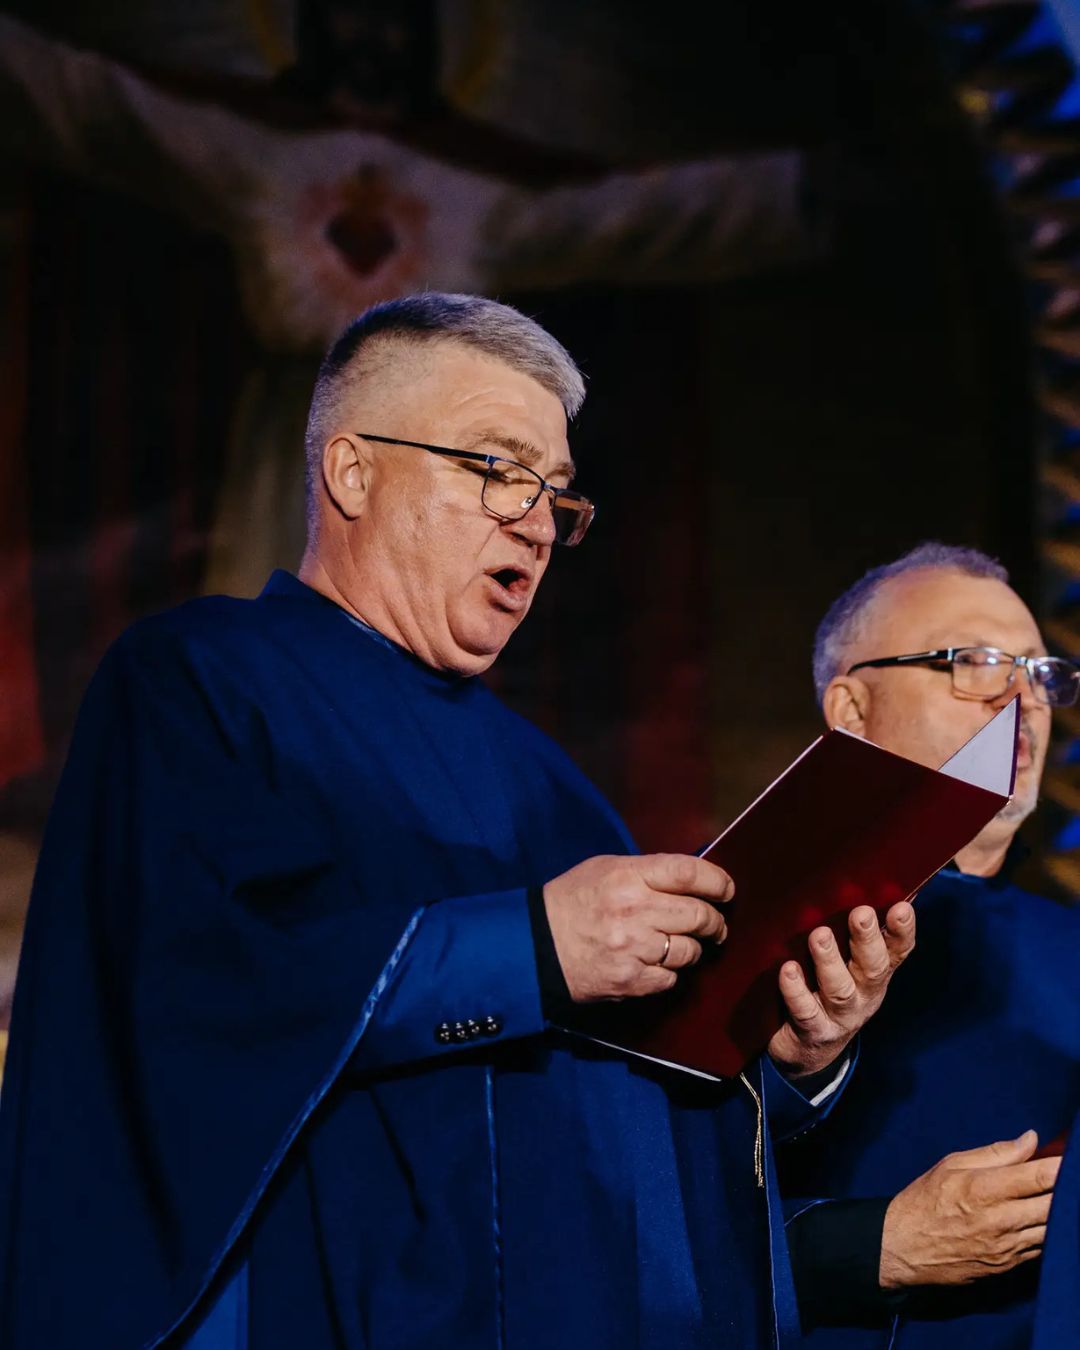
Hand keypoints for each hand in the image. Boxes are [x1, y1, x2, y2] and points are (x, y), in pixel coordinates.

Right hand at [543, 853, 731, 1001]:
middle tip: (714, 924)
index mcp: (628, 876)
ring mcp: (634, 949)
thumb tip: (691, 881)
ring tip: (679, 944)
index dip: (718, 881)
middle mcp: (635, 911)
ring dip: (692, 948)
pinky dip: (669, 972)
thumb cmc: (572, 901)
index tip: (726, 890)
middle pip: (699, 915)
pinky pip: (671, 978)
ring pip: (689, 951)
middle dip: (714, 921)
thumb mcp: (605, 869)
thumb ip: (647, 871)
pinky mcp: (631, 981)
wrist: (537, 945)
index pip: (689, 873)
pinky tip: (655, 963)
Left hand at [767, 901, 914, 1076]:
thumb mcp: (850, 963)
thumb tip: (887, 887)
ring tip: (819, 935)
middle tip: (861, 913)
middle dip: (867, 940)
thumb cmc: (827, 989)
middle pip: (872, 968)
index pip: (897, 951)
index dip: (902, 931)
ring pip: (839, 989)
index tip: (901, 907)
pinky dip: (796, 990)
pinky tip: (788, 970)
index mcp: (875, 973)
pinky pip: (805, 1011)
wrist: (808, 1050)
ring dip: (830, 960)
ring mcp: (839, 1016)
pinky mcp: (812, 1031)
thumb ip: (863, 932)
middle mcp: (864, 995)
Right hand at [879, 1132, 1060, 1288]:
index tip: (1072, 1159)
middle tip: (1069, 1178)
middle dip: (1067, 1190)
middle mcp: (999, 1221)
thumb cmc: (925, 1200)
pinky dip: (1049, 1231)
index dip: (1062, 1167)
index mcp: (982, 1189)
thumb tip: (1031, 1140)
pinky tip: (1045, 1217)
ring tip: (1060, 1195)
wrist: (904, 1248)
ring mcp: (1007, 1248)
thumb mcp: (951, 1165)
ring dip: (1061, 1211)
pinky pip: (1043, 1247)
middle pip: (1054, 1206)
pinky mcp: (1009, 1266)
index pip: (1038, 1178)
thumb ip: (996, 1153)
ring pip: (1053, 1229)